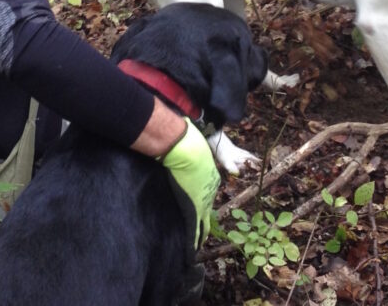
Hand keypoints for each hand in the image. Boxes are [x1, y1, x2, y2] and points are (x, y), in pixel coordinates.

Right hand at [160, 118, 220, 251]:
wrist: (184, 147)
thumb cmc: (185, 141)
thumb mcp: (190, 145)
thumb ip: (185, 147)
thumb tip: (177, 139)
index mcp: (210, 175)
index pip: (207, 193)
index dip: (203, 202)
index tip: (200, 210)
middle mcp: (210, 189)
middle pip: (208, 209)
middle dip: (205, 221)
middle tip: (202, 234)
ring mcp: (204, 198)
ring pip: (204, 221)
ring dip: (200, 233)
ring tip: (198, 244)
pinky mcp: (194, 206)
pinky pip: (196, 226)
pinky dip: (195, 238)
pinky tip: (193, 248)